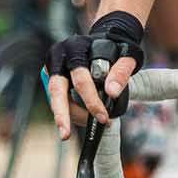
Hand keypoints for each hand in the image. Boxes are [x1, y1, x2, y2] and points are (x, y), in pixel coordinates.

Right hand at [45, 11, 145, 138]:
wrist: (105, 42)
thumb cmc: (116, 50)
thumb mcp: (125, 58)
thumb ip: (121, 73)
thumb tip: (111, 93)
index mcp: (76, 48)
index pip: (81, 79)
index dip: (91, 101)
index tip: (104, 118)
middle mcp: (60, 55)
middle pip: (56, 89)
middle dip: (62, 114)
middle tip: (66, 135)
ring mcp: (52, 65)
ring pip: (54, 96)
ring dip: (66, 115)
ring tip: (84, 126)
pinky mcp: (51, 75)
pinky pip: (57, 98)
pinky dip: (67, 110)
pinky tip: (80, 117)